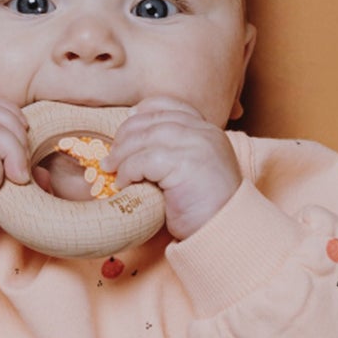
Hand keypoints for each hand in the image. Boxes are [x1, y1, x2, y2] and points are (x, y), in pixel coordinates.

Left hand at [104, 97, 241, 239]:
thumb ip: (173, 150)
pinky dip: (128, 171)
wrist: (225, 232)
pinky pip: (144, 160)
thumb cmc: (204, 207)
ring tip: (112, 170)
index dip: (143, 111)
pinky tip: (123, 184)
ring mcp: (196, 145)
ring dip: (122, 155)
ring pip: (145, 138)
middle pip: (152, 120)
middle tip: (111, 157)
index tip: (127, 124)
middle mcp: (204, 133)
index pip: (170, 105)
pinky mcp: (185, 163)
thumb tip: (132, 142)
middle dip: (125, 136)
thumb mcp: (192, 169)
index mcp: (207, 130)